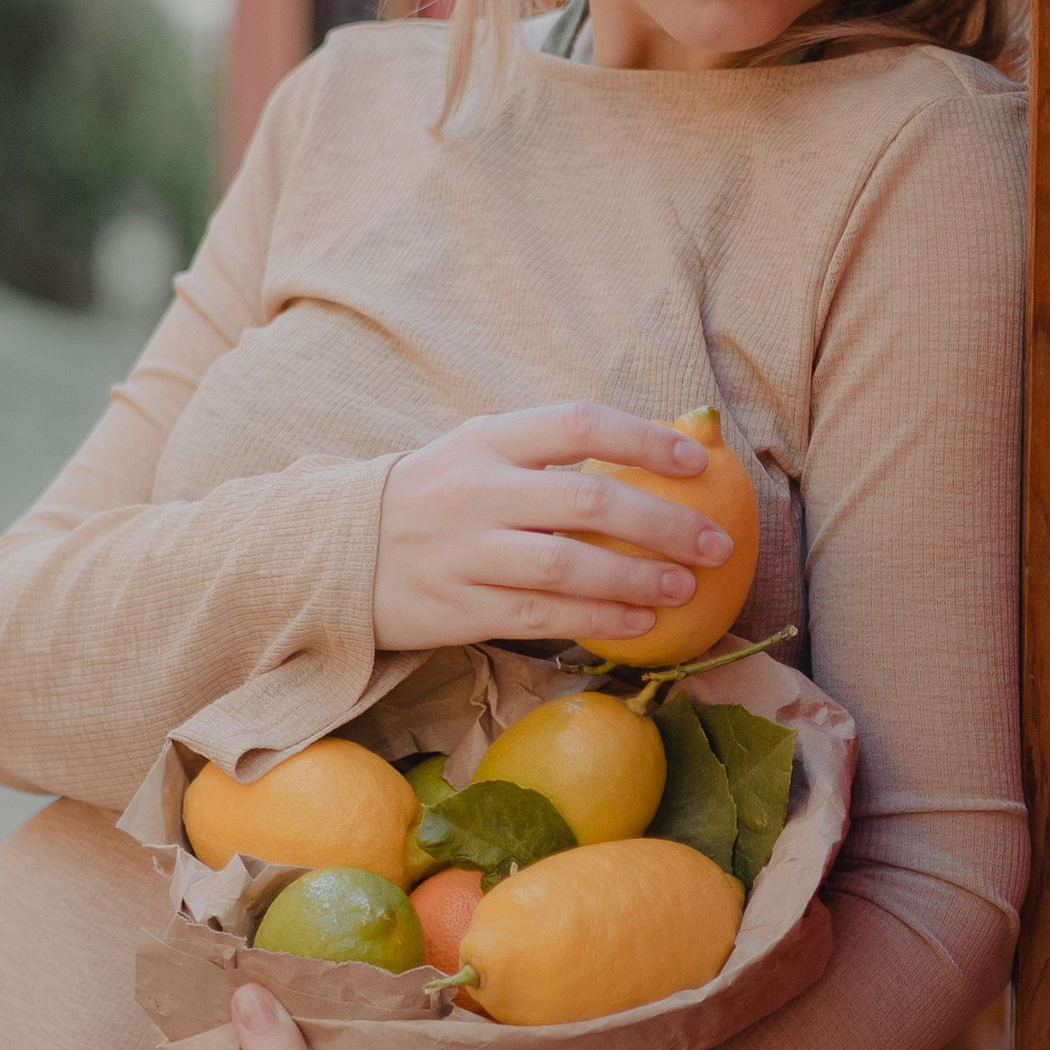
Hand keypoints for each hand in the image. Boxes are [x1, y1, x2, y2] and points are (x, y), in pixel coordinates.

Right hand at [372, 402, 729, 653]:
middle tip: (714, 543)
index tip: (696, 462)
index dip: (644, 439)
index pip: (578, 425)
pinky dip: (595, 621)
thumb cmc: (434, 498)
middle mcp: (474, 491)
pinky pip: (539, 618)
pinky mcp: (455, 608)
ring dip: (636, 580)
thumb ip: (552, 451)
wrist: (335, 553)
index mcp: (486, 440)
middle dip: (662, 523)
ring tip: (684, 589)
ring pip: (566, 568)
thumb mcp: (479, 453)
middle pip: (584, 502)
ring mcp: (462, 552)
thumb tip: (664, 446)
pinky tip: (637, 624)